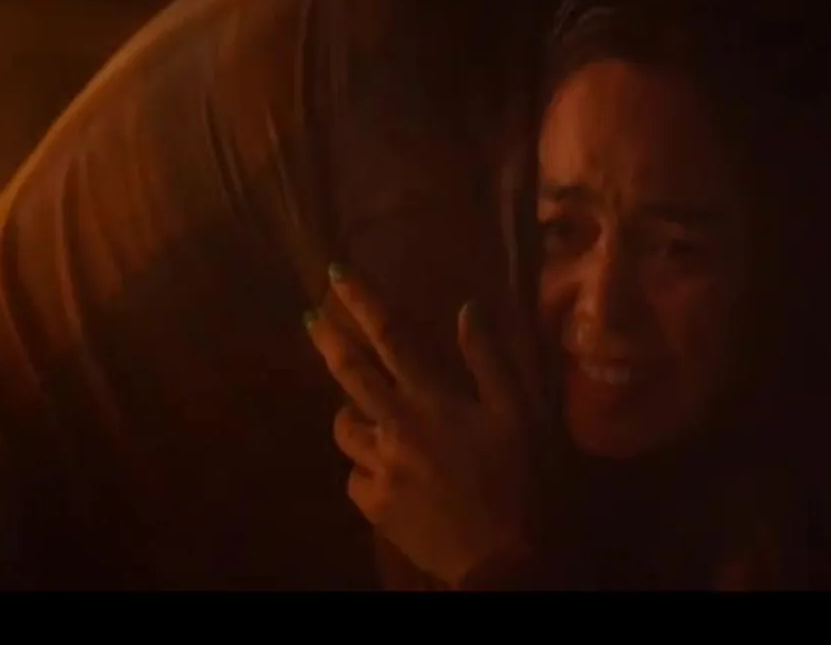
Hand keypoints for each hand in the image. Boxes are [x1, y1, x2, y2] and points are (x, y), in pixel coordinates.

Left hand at [305, 265, 533, 585]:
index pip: (390, 336)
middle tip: (310, 318)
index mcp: (433, 398)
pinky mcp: (372, 503)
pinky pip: (355, 474)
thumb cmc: (520, 479)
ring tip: (370, 417)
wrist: (502, 557)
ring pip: (345, 427)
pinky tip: (389, 473)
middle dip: (327, 339)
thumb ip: (489, 359)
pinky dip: (368, 467)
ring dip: (354, 414)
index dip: (362, 301)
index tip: (334, 273)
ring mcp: (379, 466)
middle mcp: (397, 425)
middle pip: (349, 372)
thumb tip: (468, 307)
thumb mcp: (518, 414)